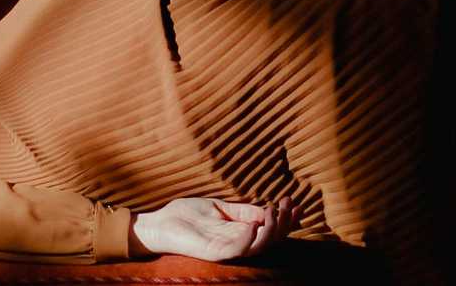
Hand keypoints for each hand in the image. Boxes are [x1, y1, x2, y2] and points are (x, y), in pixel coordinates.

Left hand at [129, 194, 299, 261]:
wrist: (160, 222)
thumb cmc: (187, 215)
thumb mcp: (221, 208)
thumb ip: (244, 211)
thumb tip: (269, 210)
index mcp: (240, 234)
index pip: (270, 231)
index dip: (286, 219)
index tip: (295, 202)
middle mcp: (237, 244)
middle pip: (270, 241)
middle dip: (283, 223)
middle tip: (286, 205)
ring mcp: (226, 250)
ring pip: (258, 247)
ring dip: (270, 230)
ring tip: (273, 212)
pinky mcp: (213, 252)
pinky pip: (237, 250)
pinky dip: (248, 239)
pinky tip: (254, 225)